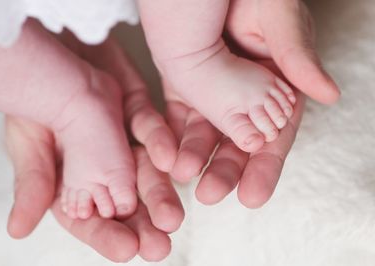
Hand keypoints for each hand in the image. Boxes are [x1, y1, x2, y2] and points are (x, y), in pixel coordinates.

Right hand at [5, 38, 183, 261]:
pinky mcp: (140, 114)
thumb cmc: (34, 100)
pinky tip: (170, 162)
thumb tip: (18, 229)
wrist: (52, 53)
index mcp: (76, 182)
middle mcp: (106, 167)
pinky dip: (162, 144)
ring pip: (148, 173)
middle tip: (159, 245)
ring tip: (171, 216)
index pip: (93, 219)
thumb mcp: (28, 143)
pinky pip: (153, 130)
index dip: (108, 236)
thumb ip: (35, 183)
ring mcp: (126, 141)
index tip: (127, 251)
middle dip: (144, 224)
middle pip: (128, 203)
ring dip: (160, 194)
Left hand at [165, 0, 328, 207]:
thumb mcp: (280, 17)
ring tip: (183, 174)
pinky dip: (172, 134)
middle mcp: (245, 92)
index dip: (264, 167)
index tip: (252, 196)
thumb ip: (298, 55)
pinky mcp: (183, 82)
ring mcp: (212, 89)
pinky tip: (166, 153)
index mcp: (276, 82)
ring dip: (195, 155)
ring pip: (205, 131)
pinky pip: (177, 114)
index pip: (274, 133)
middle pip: (237, 140)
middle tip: (210, 193)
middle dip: (225, 169)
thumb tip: (329, 95)